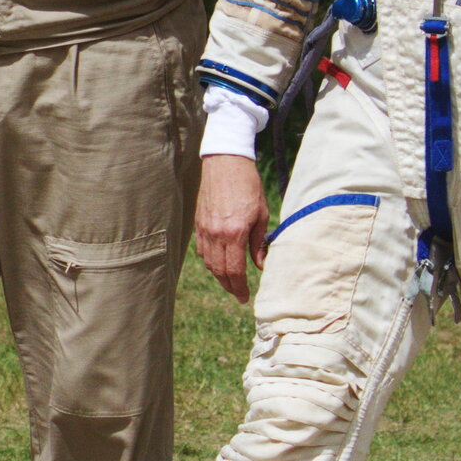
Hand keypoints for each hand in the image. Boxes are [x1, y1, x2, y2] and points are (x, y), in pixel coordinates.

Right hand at [194, 154, 268, 303]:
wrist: (226, 162)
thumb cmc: (248, 186)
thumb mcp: (262, 214)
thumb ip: (259, 242)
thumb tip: (261, 265)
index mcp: (234, 233)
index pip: (235, 270)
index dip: (239, 288)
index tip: (244, 298)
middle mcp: (216, 234)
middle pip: (219, 271)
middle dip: (229, 286)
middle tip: (238, 294)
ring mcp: (204, 229)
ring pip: (208, 262)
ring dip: (219, 275)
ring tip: (230, 281)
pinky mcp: (198, 223)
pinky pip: (201, 250)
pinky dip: (209, 260)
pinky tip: (218, 262)